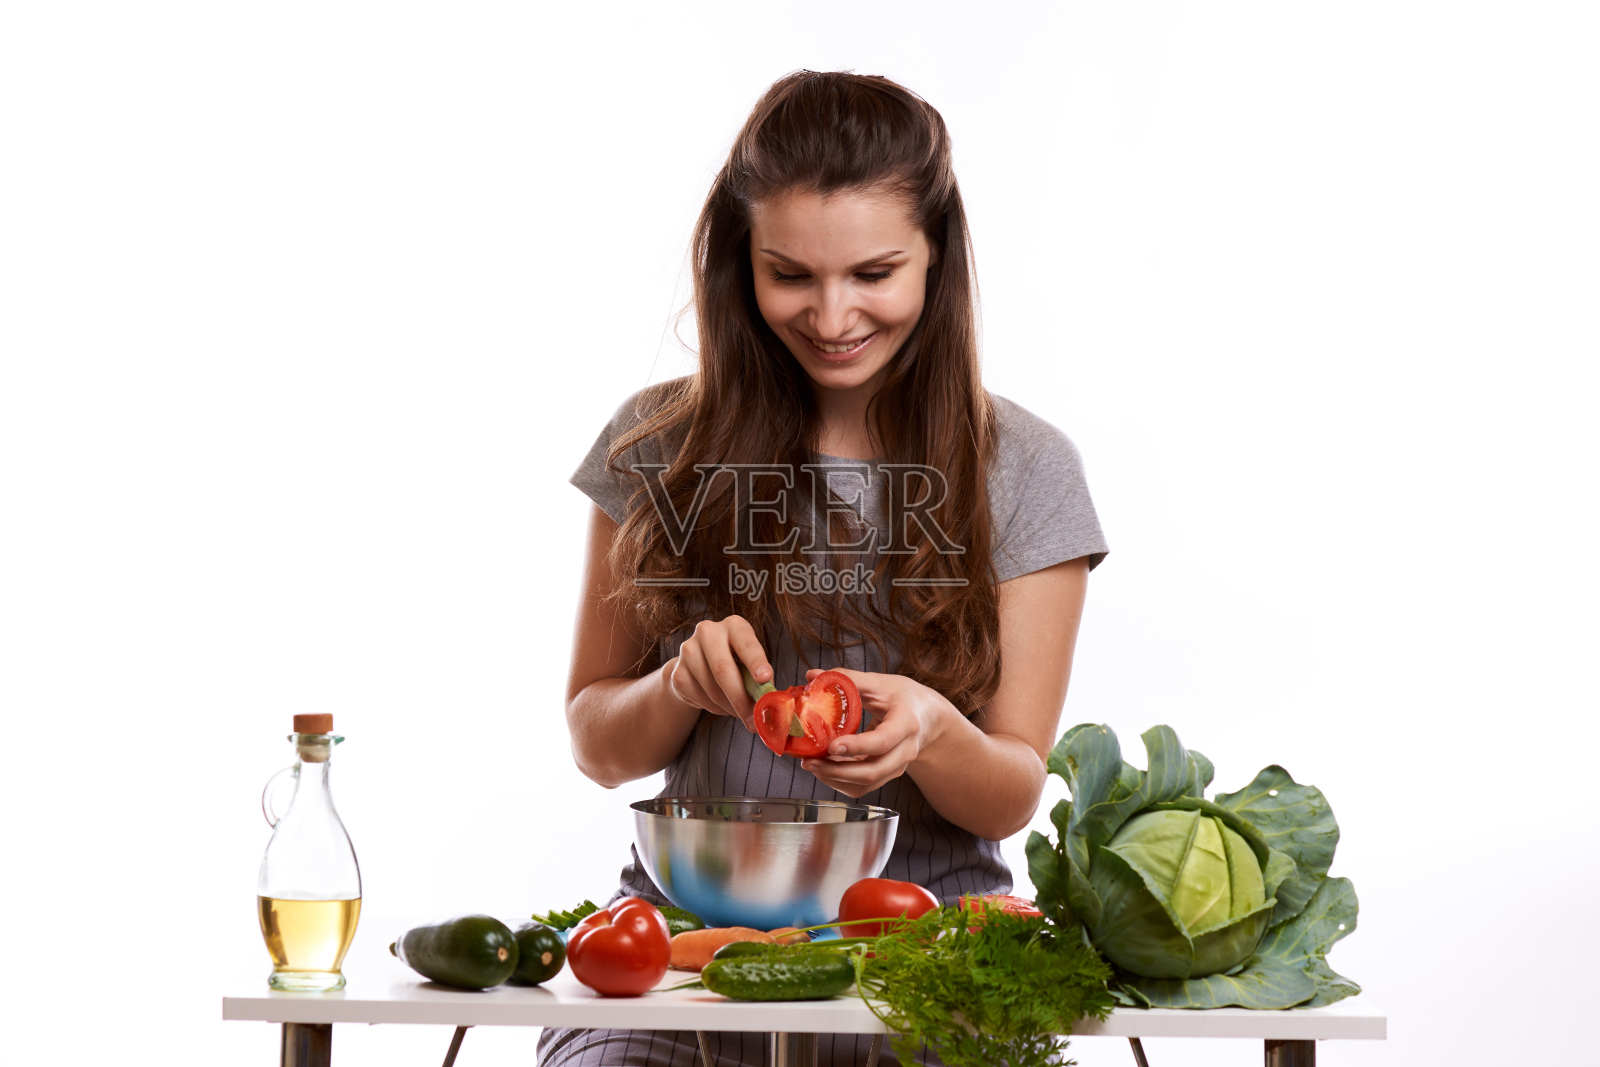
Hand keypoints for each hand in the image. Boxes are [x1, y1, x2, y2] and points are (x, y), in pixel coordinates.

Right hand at [663, 615, 772, 731]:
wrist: (699, 665)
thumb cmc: (735, 663)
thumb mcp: (750, 664)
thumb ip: (759, 679)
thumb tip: (769, 703)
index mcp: (734, 625)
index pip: (746, 643)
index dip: (756, 661)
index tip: (765, 679)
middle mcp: (708, 631)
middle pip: (723, 669)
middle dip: (741, 699)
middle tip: (753, 720)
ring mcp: (688, 650)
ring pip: (712, 688)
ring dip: (729, 707)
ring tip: (740, 712)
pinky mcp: (678, 671)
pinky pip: (700, 698)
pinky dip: (715, 708)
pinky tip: (721, 705)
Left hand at [797, 667, 955, 796]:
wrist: (928, 718)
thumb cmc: (905, 698)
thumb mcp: (881, 683)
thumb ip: (848, 679)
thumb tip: (813, 676)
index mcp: (906, 724)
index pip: (883, 741)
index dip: (857, 747)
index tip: (831, 746)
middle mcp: (905, 751)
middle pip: (872, 772)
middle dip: (837, 771)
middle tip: (810, 761)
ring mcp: (897, 766)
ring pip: (865, 784)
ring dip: (835, 779)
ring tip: (811, 764)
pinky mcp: (887, 774)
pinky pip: (862, 787)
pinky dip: (840, 781)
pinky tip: (824, 768)